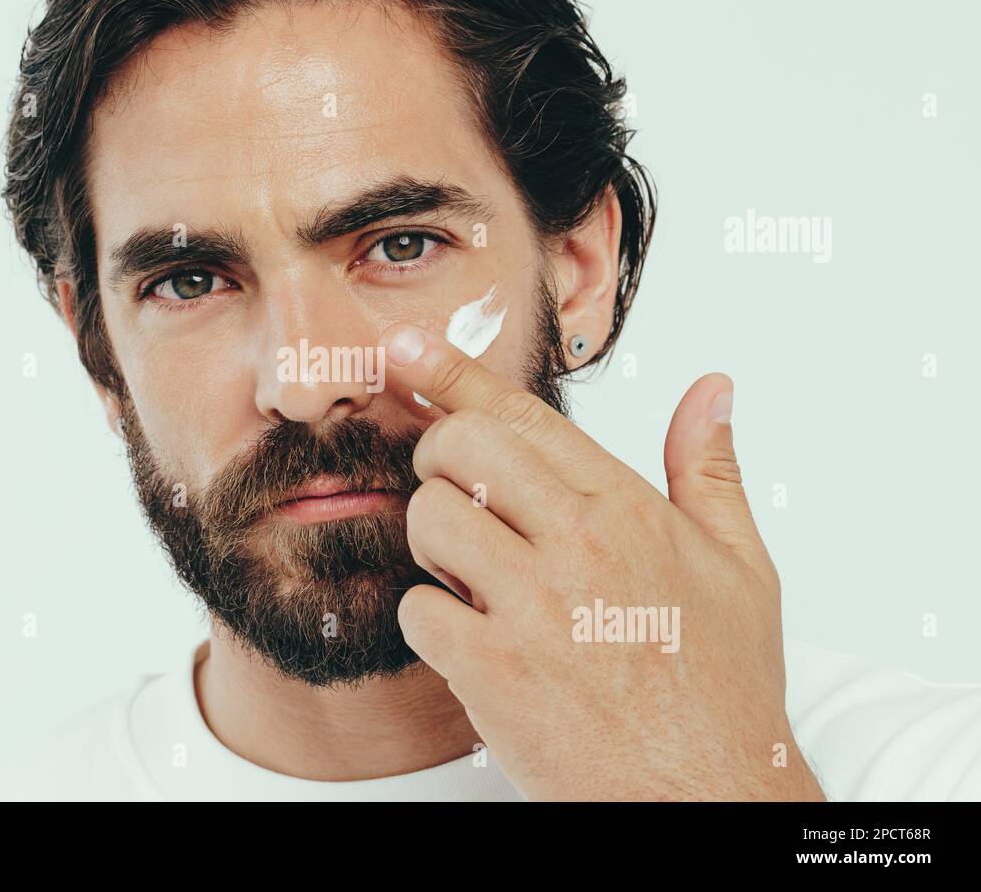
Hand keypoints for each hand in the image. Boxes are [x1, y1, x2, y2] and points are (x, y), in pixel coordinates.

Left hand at [380, 323, 824, 800]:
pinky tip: (474, 644)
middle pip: (460, 451)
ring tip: (474, 580)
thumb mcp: (741, 567)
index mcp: (631, 510)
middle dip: (439, 464)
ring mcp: (535, 608)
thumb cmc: (725, 688)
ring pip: (430, 521)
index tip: (408, 348)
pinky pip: (419, 612)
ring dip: (434, 547)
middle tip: (458, 499)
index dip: (453, 375)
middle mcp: (581, 545)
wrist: (707, 800)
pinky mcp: (496, 671)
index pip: (522, 416)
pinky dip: (432, 625)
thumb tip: (713, 389)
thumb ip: (710, 470)